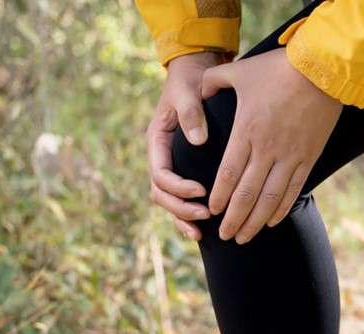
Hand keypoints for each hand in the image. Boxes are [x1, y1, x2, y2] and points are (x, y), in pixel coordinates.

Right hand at [147, 51, 223, 240]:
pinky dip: (188, 214)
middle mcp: (161, 157)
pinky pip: (180, 198)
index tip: (201, 191)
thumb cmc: (190, 81)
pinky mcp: (184, 169)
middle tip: (206, 214)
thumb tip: (197, 139)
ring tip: (202, 231)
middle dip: (181, 208)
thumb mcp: (187, 92)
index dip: (178, 187)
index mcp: (157, 141)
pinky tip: (202, 229)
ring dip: (182, 217)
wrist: (196, 73)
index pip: (161, 174)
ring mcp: (172, 165)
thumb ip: (191, 112)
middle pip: (161, 193)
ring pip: (168, 201)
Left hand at [201, 49, 342, 242]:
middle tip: (224, 237)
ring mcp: (290, 156)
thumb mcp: (239, 71)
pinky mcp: (309, 156)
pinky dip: (281, 209)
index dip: (219, 198)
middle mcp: (267, 149)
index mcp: (247, 132)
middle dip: (233, 219)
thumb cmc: (278, 68)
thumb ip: (213, 82)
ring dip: (255, 221)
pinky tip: (271, 221)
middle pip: (246, 194)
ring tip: (244, 237)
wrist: (322, 68)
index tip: (212, 212)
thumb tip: (198, 92)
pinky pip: (294, 190)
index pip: (228, 174)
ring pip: (270, 199)